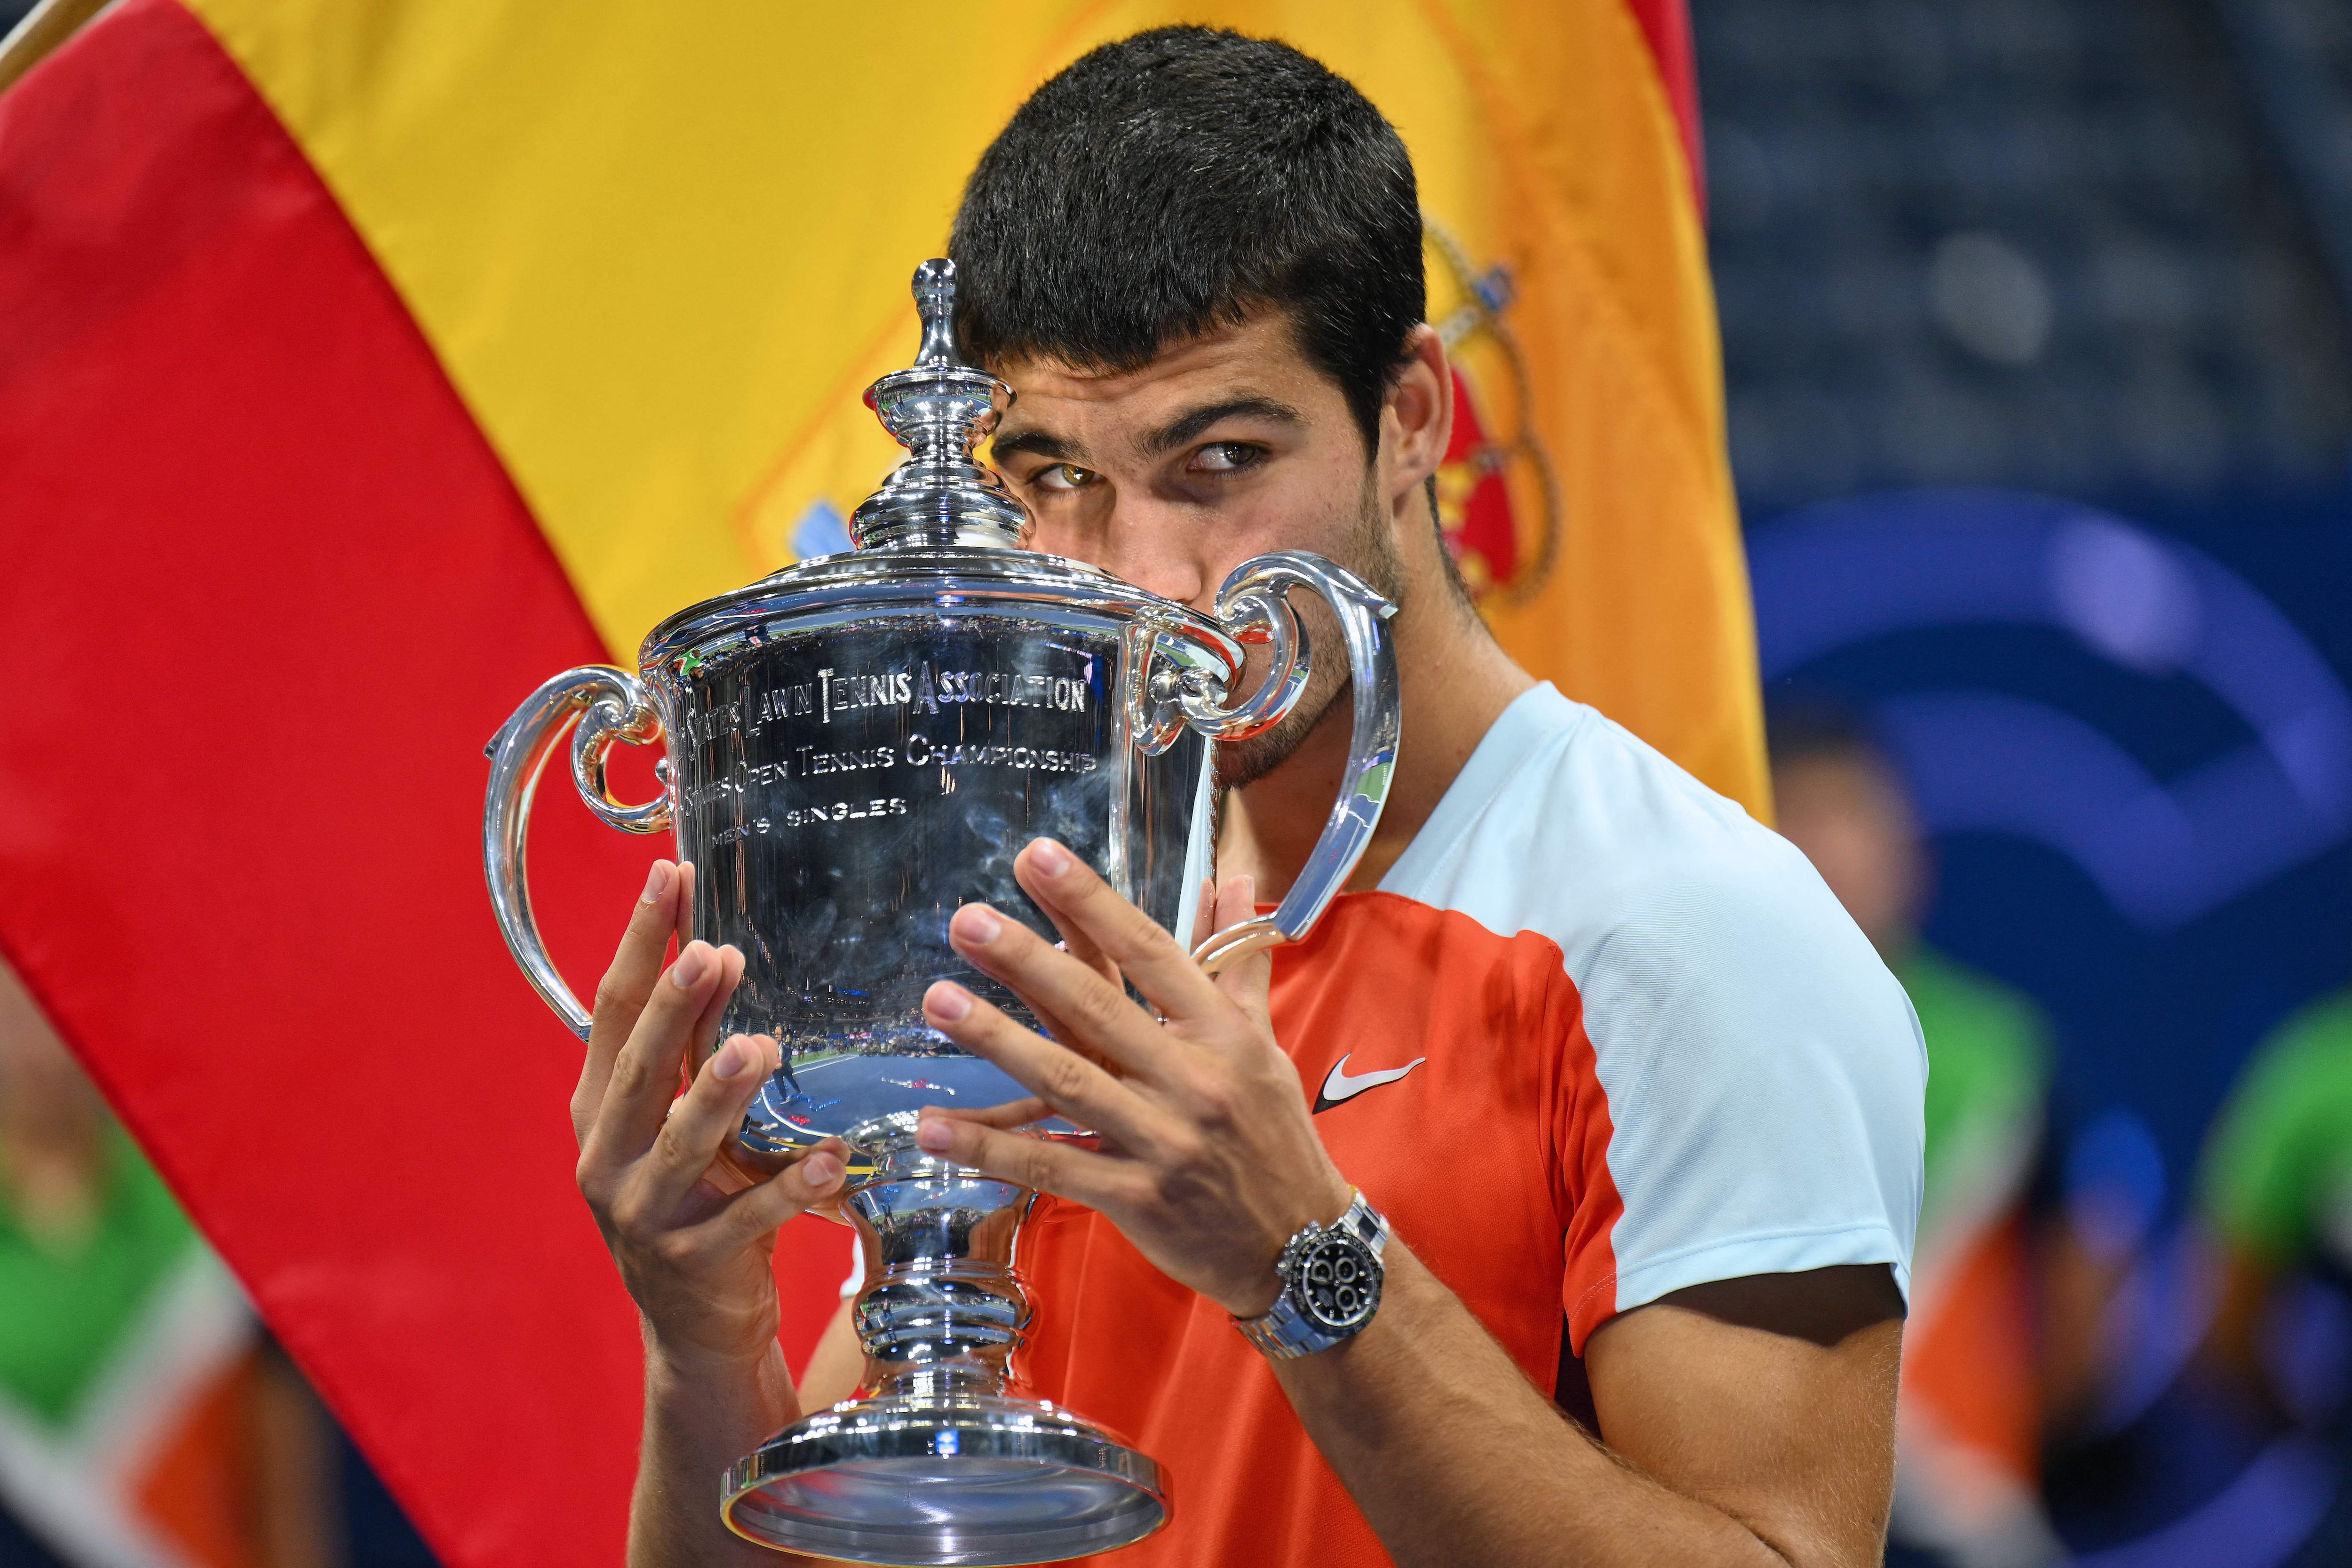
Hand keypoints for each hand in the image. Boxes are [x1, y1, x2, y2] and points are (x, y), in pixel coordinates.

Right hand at [571, 859, 849, 1370]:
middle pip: (636, 1072)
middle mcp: (606, 1158)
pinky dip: (789, 1188)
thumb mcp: (685, 1124)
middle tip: (710, 952)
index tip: (666, 875)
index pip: (610, 1013)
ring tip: (760, 1046)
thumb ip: (692, 1053)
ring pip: (679, 1145)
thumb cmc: (698, 1202)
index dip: (637, 945)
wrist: (696, 1331)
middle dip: (670, 1009)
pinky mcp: (693, 1264)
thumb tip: (719, 950)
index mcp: (599, 1112)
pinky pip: (747, 1219)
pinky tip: (829, 1160)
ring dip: (718, 1093)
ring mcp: (644, 1215)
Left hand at [913, 838, 1350, 1316]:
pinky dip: (991, 1149)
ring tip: (937, 1001)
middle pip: (1099, 1008)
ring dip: (996, 1041)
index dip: (1091, 903)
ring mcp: (1164, 1142)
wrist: (1302, 1246)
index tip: (1037, 857)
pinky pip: (1053, 1166)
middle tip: (966, 920)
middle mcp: (1194, 1080)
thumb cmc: (1276, 1135)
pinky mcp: (1136, 1199)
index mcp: (1223, 1033)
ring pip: (1068, 1082)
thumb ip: (1238, 962)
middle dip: (1028, 961)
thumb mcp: (1264, 1045)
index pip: (1150, 952)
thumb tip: (1235, 880)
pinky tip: (934, 1128)